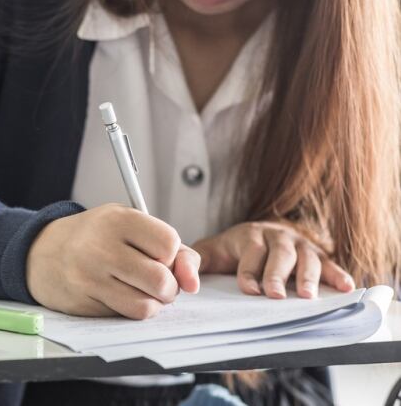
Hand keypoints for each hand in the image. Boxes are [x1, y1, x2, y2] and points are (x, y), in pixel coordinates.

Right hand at [26, 204, 199, 319]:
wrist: (41, 252)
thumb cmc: (93, 237)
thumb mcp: (130, 225)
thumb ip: (172, 249)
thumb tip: (192, 281)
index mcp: (117, 219)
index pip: (169, 244)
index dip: (172, 256)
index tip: (161, 256)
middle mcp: (101, 247)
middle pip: (160, 280)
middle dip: (169, 287)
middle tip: (158, 281)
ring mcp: (89, 277)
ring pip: (145, 305)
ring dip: (153, 303)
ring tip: (142, 290)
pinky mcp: (83, 301)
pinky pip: (125, 316)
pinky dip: (132, 310)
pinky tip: (121, 296)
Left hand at [194, 221, 354, 298]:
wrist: (252, 237)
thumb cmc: (229, 251)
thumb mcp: (209, 253)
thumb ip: (195, 262)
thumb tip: (186, 279)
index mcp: (249, 235)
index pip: (251, 251)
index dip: (250, 271)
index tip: (249, 290)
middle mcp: (277, 236)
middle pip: (280, 254)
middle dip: (277, 275)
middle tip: (274, 296)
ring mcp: (299, 244)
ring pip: (306, 258)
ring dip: (308, 277)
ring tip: (307, 297)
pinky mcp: (316, 254)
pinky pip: (329, 263)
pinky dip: (338, 275)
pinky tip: (346, 288)